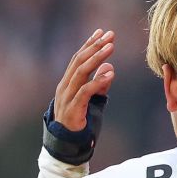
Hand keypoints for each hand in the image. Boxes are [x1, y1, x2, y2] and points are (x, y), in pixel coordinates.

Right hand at [43, 29, 115, 165]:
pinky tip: (110, 74)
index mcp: (68, 82)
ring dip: (97, 58)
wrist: (66, 145)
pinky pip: (85, 92)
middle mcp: (65, 86)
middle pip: (79, 61)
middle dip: (95, 46)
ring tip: (110, 47)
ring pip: (81, 72)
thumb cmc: (79, 122)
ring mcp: (67, 97)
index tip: (102, 32)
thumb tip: (109, 68)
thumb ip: (99, 84)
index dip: (89, 44)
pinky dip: (98, 82)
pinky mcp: (73, 109)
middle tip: (110, 35)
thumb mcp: (92, 100)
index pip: (78, 58)